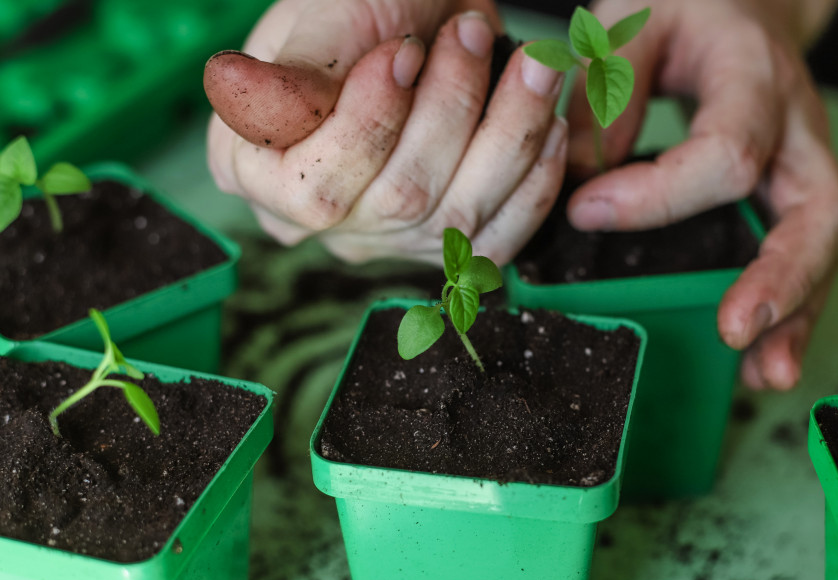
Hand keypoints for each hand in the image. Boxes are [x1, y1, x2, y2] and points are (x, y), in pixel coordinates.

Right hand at [204, 0, 568, 264]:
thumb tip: (237, 91)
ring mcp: (388, 240)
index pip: (312, 194)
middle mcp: (320, 221)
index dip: (369, 127)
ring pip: (458, 218)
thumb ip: (299, 69)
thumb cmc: (366, 4)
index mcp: (257, 168)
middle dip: (450, 111)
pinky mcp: (450, 245)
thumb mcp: (324, 17)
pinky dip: (535, 180)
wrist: (429, 11)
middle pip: (398, 202)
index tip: (403, 51)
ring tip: (530, 66)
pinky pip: (502, 237)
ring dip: (509, 134)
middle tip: (468, 35)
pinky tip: (548, 127)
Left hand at [565, 0, 837, 389]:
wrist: (739, 2)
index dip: (659, 195)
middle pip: (818, 209)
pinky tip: (764, 360)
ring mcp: (807, 161)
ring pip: (825, 244)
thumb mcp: (629, 25)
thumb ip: (603, 94)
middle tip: (734, 329)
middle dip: (780, 277)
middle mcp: (798, 123)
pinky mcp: (798, 191)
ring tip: (763, 372)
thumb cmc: (681, 12)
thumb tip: (581, 180)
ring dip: (797, 313)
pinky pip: (809, 254)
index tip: (588, 213)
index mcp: (752, 74)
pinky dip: (792, 311)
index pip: (726, 151)